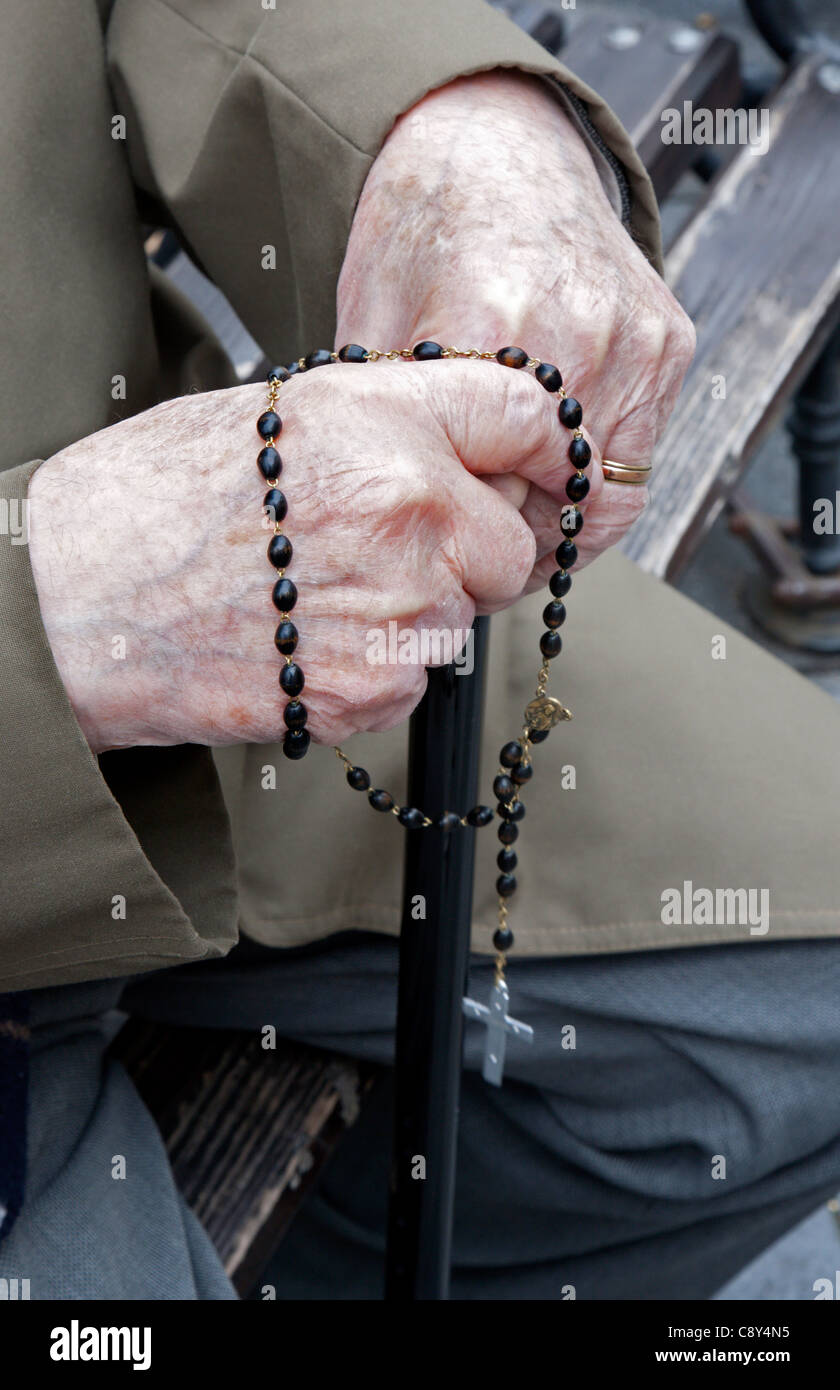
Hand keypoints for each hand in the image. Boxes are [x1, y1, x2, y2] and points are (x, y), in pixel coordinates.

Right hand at [29, 362, 573, 752]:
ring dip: (414, 619)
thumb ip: (391, 421)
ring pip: (463, 622)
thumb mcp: (280, 414)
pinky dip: (376, 672)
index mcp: (384, 419)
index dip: (546, 446)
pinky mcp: (370, 691)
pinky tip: (302, 641)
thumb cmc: (155, 500)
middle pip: (511, 547)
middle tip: (376, 551)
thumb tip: (468, 447)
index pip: (529, 413)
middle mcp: (407, 508)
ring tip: (314, 597)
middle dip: (465, 556)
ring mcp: (394, 609)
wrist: (73, 601)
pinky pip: (417, 682)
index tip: (548, 470)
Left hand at [337, 70, 695, 584]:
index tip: (452, 562)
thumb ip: (395, 421)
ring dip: (562, 517)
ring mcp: (631, 341)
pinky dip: (598, 476)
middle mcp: (575, 339)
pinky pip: (638, 452)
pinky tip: (554, 467)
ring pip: (607, 493)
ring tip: (518, 515)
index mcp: (489, 332)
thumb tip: (398, 511)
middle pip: (552, 504)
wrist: (492, 148)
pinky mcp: (667, 341)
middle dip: (514, 540)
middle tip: (483, 554)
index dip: (467, 542)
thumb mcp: (372, 326)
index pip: (488, 496)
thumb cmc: (423, 234)